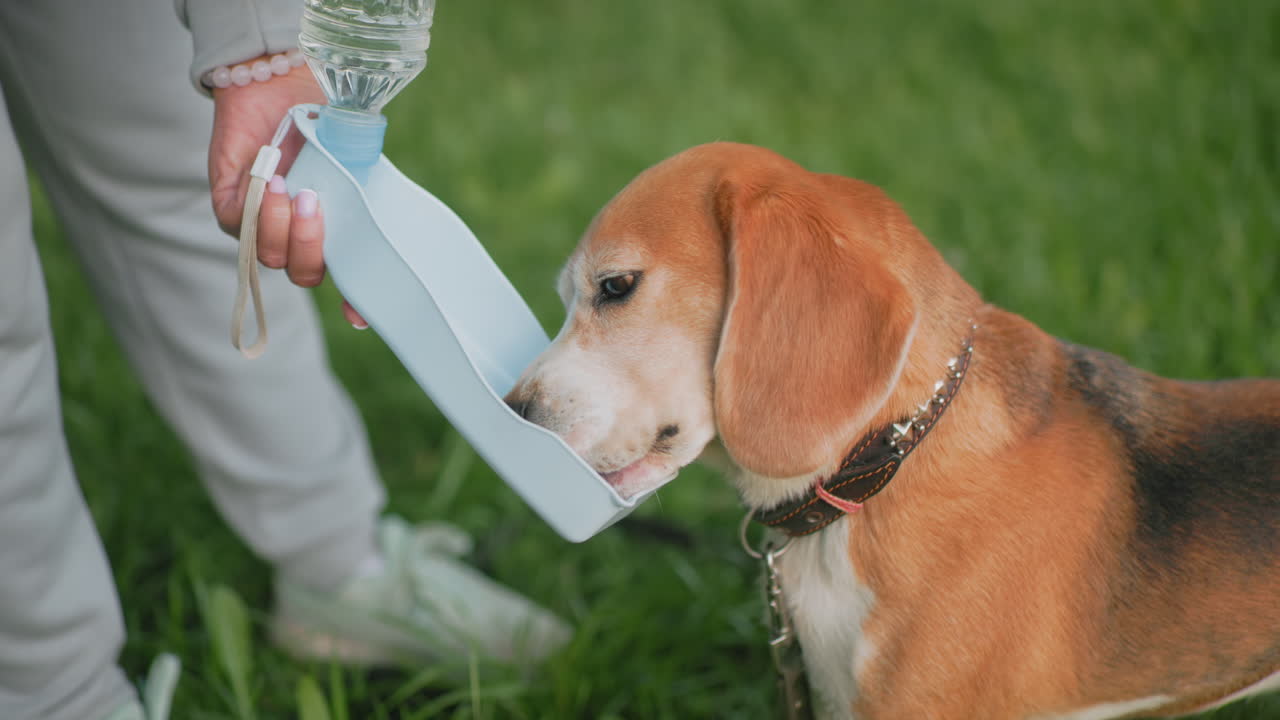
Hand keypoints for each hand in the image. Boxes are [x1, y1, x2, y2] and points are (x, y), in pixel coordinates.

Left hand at [209, 59, 365, 327]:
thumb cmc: (322, 119)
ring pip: (272, 256)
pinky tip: (274, 181)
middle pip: (305, 274)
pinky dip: (260, 210)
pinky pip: (243, 228)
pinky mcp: (233, 208)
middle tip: (317, 205)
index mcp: (333, 232)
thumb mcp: (354, 155)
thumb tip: (385, 201)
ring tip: (294, 189)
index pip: (346, 280)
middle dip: (312, 249)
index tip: (359, 317)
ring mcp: (263, 226)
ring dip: (284, 229)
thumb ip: (366, 182)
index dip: (354, 303)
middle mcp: (297, 236)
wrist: (277, 82)